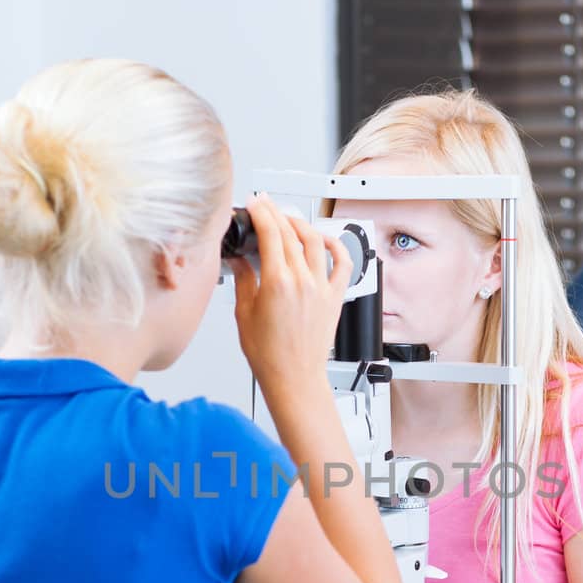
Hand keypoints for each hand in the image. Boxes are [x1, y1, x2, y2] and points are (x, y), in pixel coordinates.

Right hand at [228, 195, 351, 403]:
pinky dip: (336, 245)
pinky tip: (326, 239)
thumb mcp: (244, 314)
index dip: (262, 212)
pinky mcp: (335, 297)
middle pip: (291, 233)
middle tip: (267, 206)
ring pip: (316, 241)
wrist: (294, 377)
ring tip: (290, 219)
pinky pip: (343, 263)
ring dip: (301, 224)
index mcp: (277, 283)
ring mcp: (322, 287)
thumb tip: (240, 261)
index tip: (255, 204)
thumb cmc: (270, 355)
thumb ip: (243, 280)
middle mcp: (303, 281)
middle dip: (276, 213)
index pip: (270, 233)